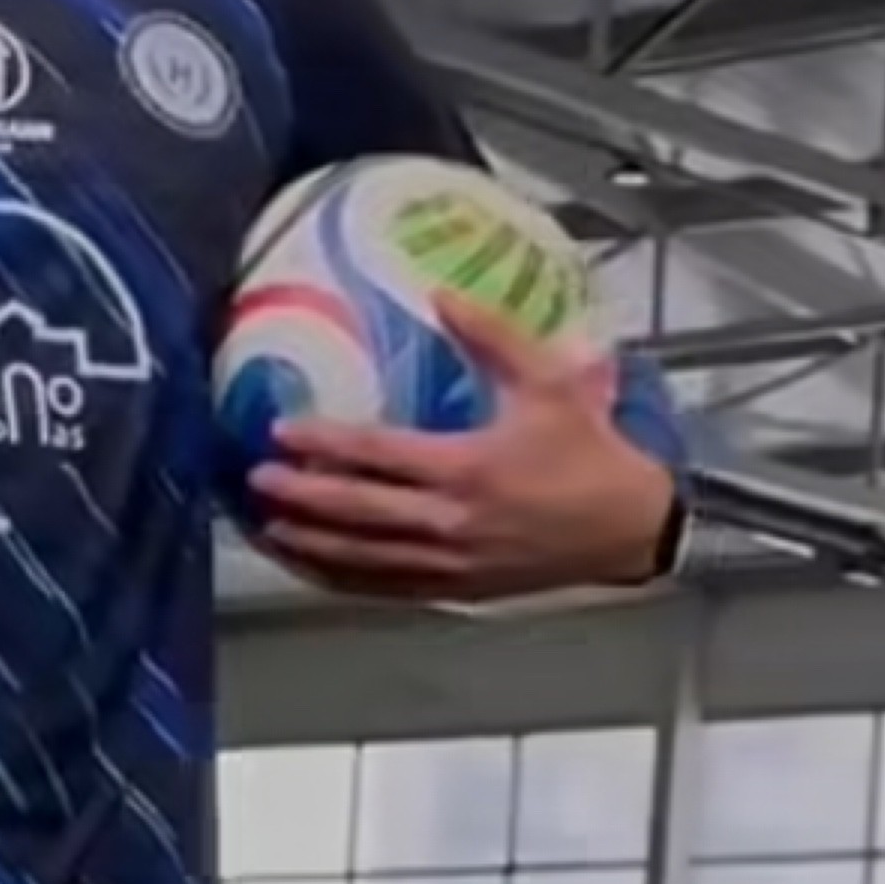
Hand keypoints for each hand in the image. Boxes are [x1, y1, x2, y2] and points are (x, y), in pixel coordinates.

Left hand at [249, 293, 678, 603]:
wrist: (632, 529)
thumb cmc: (590, 452)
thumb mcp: (549, 382)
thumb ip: (491, 338)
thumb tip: (438, 293)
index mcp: (467, 468)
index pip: (378, 455)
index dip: (325, 443)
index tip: (280, 432)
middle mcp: (449, 522)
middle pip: (356, 512)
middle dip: (299, 496)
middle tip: (252, 479)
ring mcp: (449, 564)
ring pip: (361, 558)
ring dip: (309, 542)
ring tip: (264, 525)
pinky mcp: (456, 590)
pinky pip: (383, 589)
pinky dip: (340, 578)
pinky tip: (309, 565)